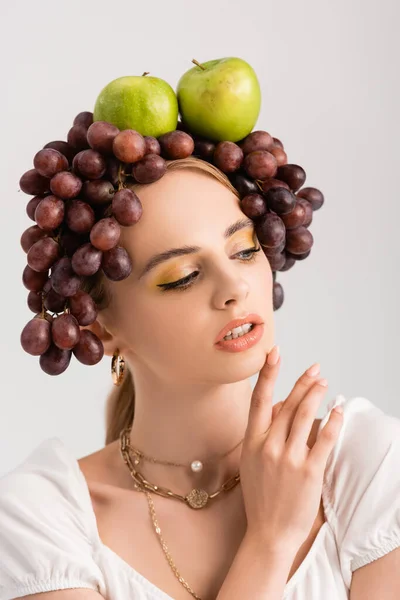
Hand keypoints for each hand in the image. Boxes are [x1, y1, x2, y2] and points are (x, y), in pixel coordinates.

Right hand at [240, 346, 342, 551]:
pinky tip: (337, 411)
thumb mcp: (251, 461)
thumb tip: (281, 405)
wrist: (268, 532)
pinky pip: (324, 439)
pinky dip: (332, 422)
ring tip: (325, 384)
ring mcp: (288, 458)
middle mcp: (269, 446)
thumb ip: (264, 432)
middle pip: (288, 404)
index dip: (268, 374)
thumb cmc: (260, 497)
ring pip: (305, 416)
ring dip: (317, 395)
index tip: (275, 353)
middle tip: (315, 369)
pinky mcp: (308, 471)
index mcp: (252, 442)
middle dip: (303, 383)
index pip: (259, 399)